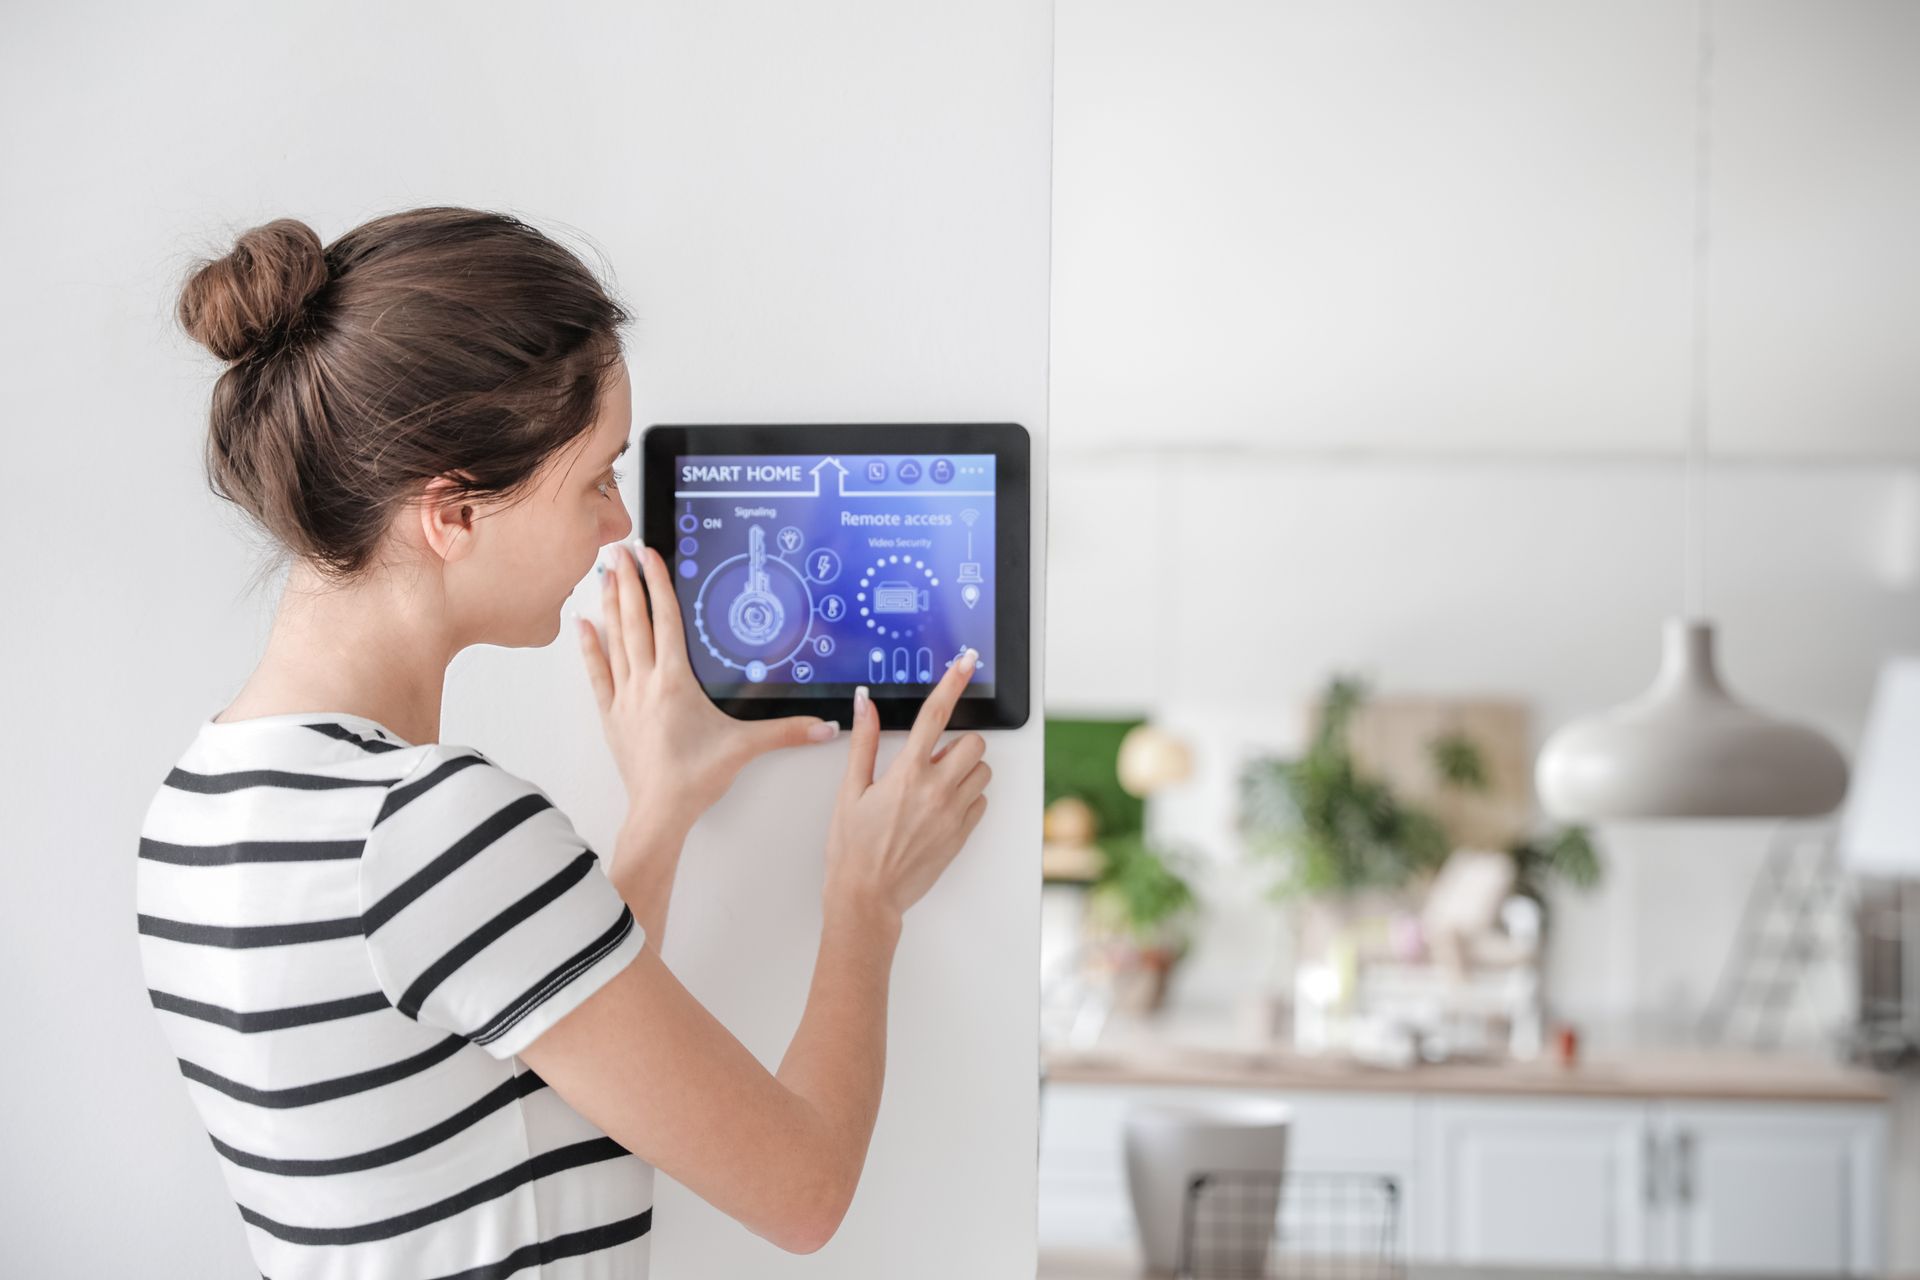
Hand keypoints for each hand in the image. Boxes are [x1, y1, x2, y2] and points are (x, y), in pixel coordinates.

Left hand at [577, 542, 839, 841]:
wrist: (659, 811)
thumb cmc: (694, 779)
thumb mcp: (744, 748)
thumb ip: (786, 732)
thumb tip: (824, 726)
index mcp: (675, 682)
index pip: (665, 621)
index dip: (658, 585)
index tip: (649, 557)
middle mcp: (646, 683)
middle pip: (634, 621)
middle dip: (626, 582)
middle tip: (615, 551)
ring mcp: (625, 698)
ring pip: (613, 640)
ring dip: (608, 605)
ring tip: (601, 574)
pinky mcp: (612, 716)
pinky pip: (597, 672)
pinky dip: (588, 647)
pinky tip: (582, 626)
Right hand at [824, 647, 990, 924]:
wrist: (867, 897)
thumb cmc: (852, 848)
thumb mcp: (850, 790)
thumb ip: (864, 743)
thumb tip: (866, 704)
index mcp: (907, 774)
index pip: (936, 714)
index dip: (953, 681)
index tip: (967, 661)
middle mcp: (937, 791)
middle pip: (973, 743)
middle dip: (957, 744)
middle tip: (931, 759)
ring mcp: (954, 814)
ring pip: (982, 771)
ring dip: (964, 769)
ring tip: (934, 786)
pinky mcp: (963, 834)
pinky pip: (981, 801)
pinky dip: (967, 796)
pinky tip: (940, 807)